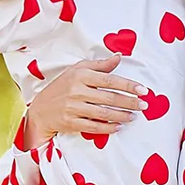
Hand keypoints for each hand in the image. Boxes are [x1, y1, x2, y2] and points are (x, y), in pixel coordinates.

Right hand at [26, 54, 148, 143]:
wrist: (40, 109)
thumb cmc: (62, 87)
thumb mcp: (78, 70)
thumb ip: (100, 65)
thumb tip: (119, 56)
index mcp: (81, 75)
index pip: (110, 80)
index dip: (128, 85)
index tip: (143, 90)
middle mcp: (77, 91)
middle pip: (109, 97)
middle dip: (129, 102)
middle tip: (144, 105)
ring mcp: (73, 108)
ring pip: (104, 113)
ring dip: (122, 116)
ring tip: (134, 116)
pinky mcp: (71, 122)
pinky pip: (94, 126)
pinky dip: (108, 128)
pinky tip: (119, 127)